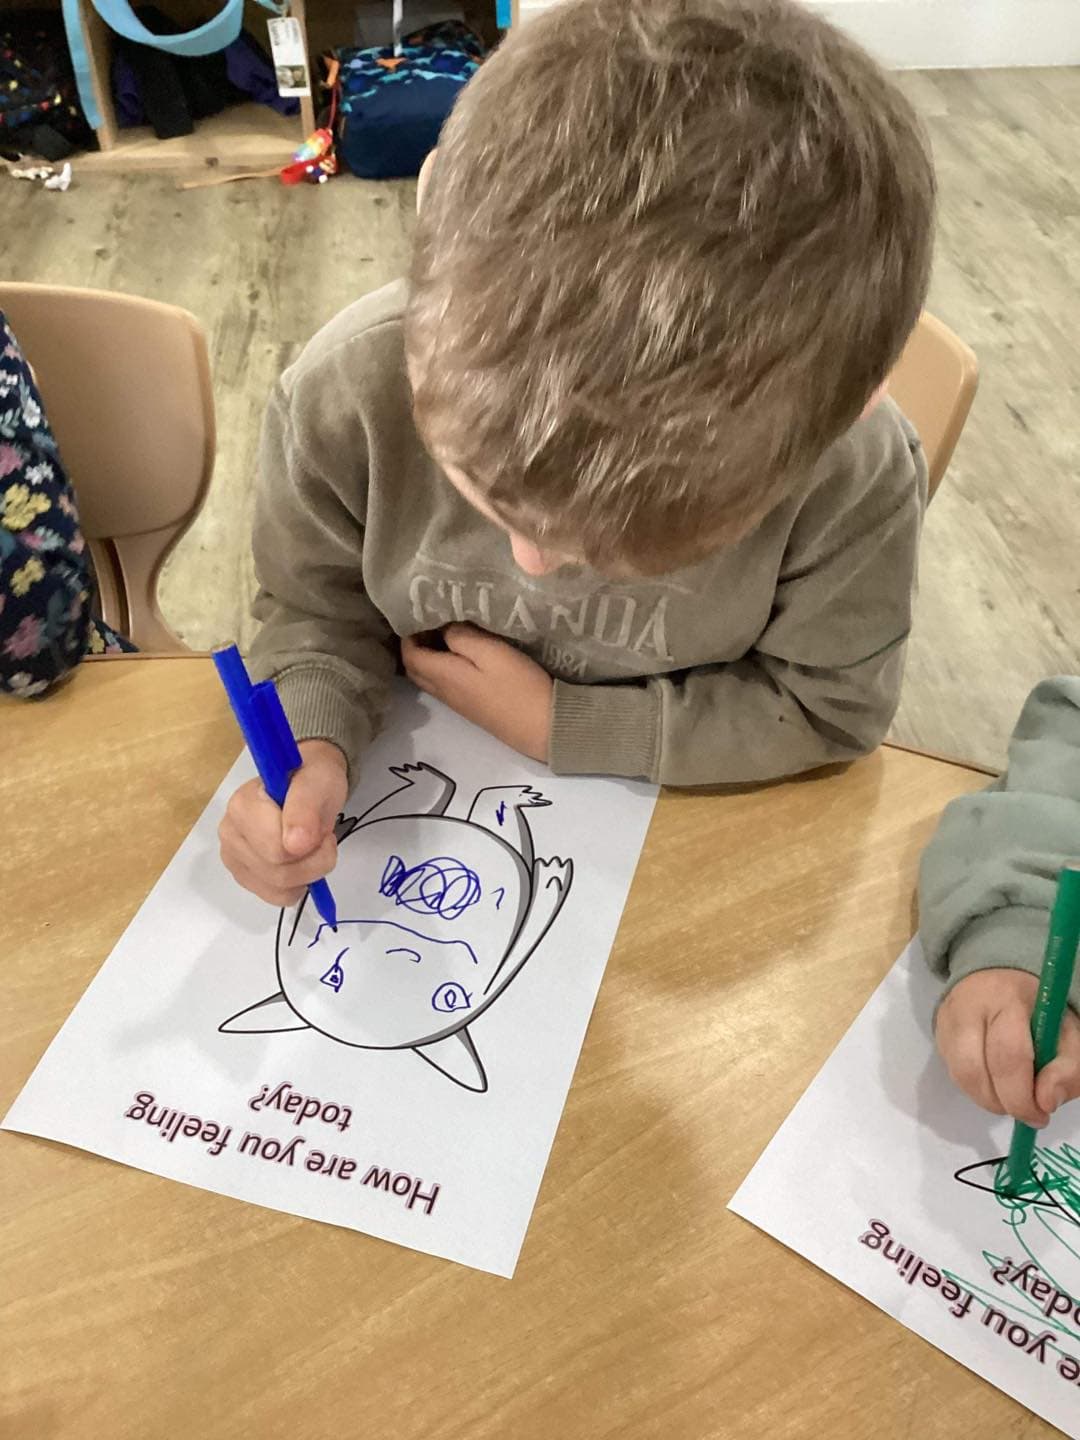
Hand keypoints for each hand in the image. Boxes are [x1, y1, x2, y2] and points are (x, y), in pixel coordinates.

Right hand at [219, 738, 348, 906]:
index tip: (321, 826)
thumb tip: (295, 845)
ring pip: (278, 889)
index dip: (310, 843)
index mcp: (242, 805)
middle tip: (321, 837)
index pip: (276, 850)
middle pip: (278, 873)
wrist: (305, 782)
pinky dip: (297, 885)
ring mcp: (234, 857)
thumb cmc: (312, 778)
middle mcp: (230, 832)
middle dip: (313, 860)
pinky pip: (275, 897)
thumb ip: (306, 805)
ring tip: (309, 846)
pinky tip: (298, 862)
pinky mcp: (244, 875)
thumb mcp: (320, 780)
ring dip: (307, 873)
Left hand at [401, 623, 552, 761]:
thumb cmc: (519, 685)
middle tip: (429, 623)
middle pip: (414, 669)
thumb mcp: (491, 652)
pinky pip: (445, 685)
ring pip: (429, 678)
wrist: (545, 727)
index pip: (409, 656)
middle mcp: (445, 692)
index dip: (408, 635)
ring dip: (429, 657)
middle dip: (414, 646)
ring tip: (445, 634)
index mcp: (444, 676)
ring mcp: (458, 703)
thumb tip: (443, 628)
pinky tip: (462, 655)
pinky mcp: (472, 708)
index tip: (419, 613)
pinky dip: (443, 668)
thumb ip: (462, 637)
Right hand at [936, 969, 1079, 1126]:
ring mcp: (946, 1021)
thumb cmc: (1037, 1011)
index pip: (1007, 1055)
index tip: (1041, 1113)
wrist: (996, 979)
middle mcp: (968, 1007)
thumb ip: (1068, 1070)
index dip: (1022, 1094)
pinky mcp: (937, 1034)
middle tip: (1027, 1113)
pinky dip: (977, 1089)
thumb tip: (1046, 1101)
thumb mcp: (1067, 1034)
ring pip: (961, 1077)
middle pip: (974, 1069)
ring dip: (989, 1099)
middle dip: (1004, 1102)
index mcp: (1007, 999)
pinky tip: (995, 1081)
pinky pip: (954, 1075)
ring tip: (1012, 1096)